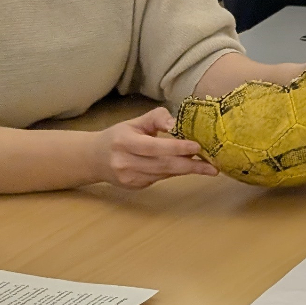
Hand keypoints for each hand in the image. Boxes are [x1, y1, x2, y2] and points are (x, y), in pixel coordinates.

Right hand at [87, 107, 217, 188]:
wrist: (93, 159)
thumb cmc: (118, 136)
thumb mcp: (134, 121)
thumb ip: (156, 118)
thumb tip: (176, 123)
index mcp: (124, 142)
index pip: (154, 147)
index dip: (176, 148)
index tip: (197, 147)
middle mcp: (125, 162)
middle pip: (162, 165)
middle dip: (190, 165)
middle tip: (212, 166)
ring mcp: (129, 178)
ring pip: (163, 174)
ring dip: (186, 170)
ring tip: (206, 165)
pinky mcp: (135, 186)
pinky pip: (159, 179)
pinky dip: (174, 173)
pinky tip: (186, 167)